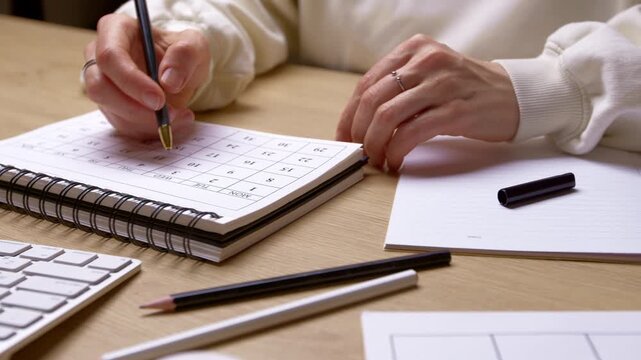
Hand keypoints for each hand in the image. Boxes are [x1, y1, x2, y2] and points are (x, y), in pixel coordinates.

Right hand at [83, 14, 210, 138]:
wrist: (181, 71)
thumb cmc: (182, 52)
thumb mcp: (194, 46)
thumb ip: (184, 56)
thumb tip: (169, 81)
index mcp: (115, 29)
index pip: (110, 56)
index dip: (131, 81)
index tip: (159, 100)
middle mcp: (99, 55)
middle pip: (100, 87)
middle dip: (135, 108)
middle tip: (169, 115)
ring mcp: (101, 81)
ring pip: (110, 109)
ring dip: (145, 122)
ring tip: (178, 116)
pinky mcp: (109, 105)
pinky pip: (121, 124)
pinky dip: (147, 129)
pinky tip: (171, 122)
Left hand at [336, 34, 518, 171]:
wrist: (515, 95)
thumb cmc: (466, 90)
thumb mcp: (429, 75)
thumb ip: (398, 88)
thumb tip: (359, 121)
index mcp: (415, 48)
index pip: (367, 82)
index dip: (349, 114)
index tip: (343, 136)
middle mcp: (427, 60)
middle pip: (373, 99)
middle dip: (358, 132)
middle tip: (358, 152)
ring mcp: (443, 84)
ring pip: (388, 116)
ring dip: (374, 144)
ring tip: (376, 159)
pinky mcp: (457, 110)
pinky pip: (412, 133)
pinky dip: (396, 151)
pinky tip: (395, 161)